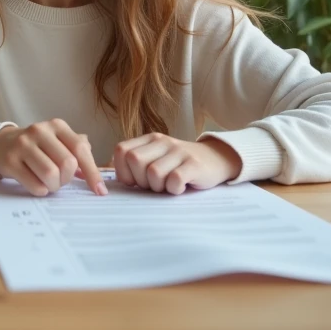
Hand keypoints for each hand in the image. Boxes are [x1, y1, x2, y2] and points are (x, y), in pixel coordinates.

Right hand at [0, 119, 106, 196]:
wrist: (4, 144)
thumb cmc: (39, 147)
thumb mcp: (59, 141)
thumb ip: (78, 151)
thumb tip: (95, 174)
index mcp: (57, 126)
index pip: (80, 149)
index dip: (93, 172)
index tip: (100, 190)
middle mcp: (39, 131)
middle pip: (67, 164)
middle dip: (67, 178)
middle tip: (61, 180)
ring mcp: (22, 145)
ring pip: (50, 174)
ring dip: (54, 186)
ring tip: (49, 183)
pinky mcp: (10, 161)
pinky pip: (35, 185)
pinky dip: (41, 190)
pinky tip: (38, 184)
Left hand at [112, 133, 241, 194]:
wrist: (216, 159)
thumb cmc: (179, 165)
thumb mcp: (156, 158)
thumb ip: (137, 164)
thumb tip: (114, 177)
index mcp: (149, 139)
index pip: (121, 150)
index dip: (122, 170)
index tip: (133, 182)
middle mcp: (162, 141)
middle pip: (135, 161)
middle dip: (140, 180)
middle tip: (153, 186)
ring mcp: (179, 151)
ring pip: (153, 172)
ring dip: (158, 187)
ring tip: (167, 187)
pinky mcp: (194, 165)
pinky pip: (174, 180)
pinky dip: (174, 189)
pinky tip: (179, 188)